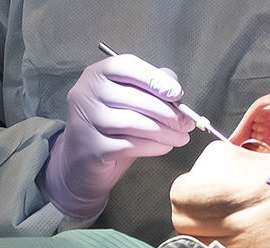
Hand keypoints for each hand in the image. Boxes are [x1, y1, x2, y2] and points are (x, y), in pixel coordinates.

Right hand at [45, 54, 195, 218]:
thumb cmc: (110, 124)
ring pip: (134, 123)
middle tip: (187, 122)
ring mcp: (86, 121)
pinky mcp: (92, 148)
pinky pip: (130, 145)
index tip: (177, 92)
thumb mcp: (127, 99)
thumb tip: (174, 84)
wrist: (82, 159)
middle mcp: (86, 94)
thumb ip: (149, 85)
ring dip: (165, 131)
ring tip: (181, 136)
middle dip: (167, 111)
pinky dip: (154, 146)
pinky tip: (165, 146)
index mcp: (96, 74)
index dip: (154, 78)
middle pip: (133, 97)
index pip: (125, 66)